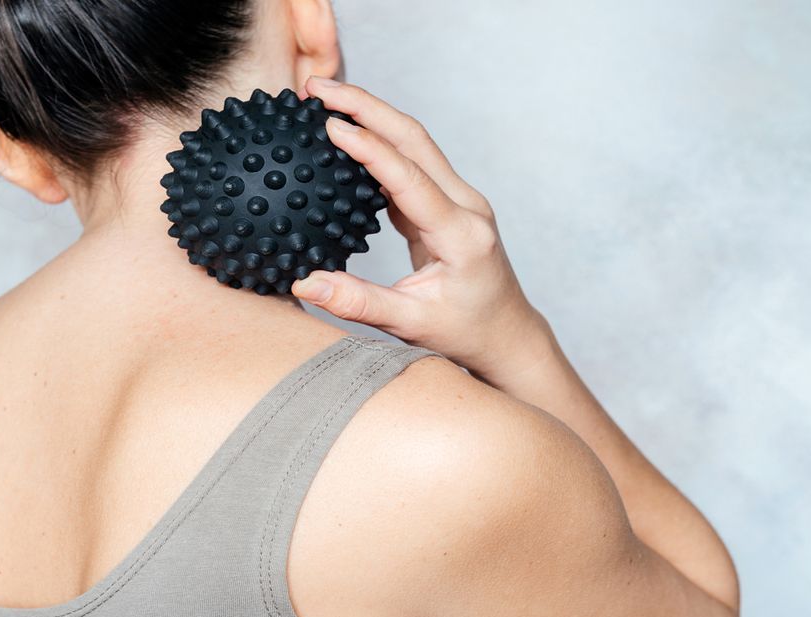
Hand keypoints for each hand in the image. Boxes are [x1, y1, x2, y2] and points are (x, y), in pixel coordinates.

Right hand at [292, 76, 552, 383]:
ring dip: (371, 115)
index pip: (410, 178)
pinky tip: (345, 131)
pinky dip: (377, 141)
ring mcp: (458, 199)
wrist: (506, 334)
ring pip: (413, 142)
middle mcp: (465, 207)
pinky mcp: (445, 202)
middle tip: (317, 87)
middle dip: (366, 106)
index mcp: (460, 235)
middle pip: (414, 139)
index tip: (330, 124)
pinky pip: (410, 162)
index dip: (369, 148)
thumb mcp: (410, 324)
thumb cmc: (466, 332)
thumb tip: (304, 284)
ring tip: (324, 98)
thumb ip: (358, 303)